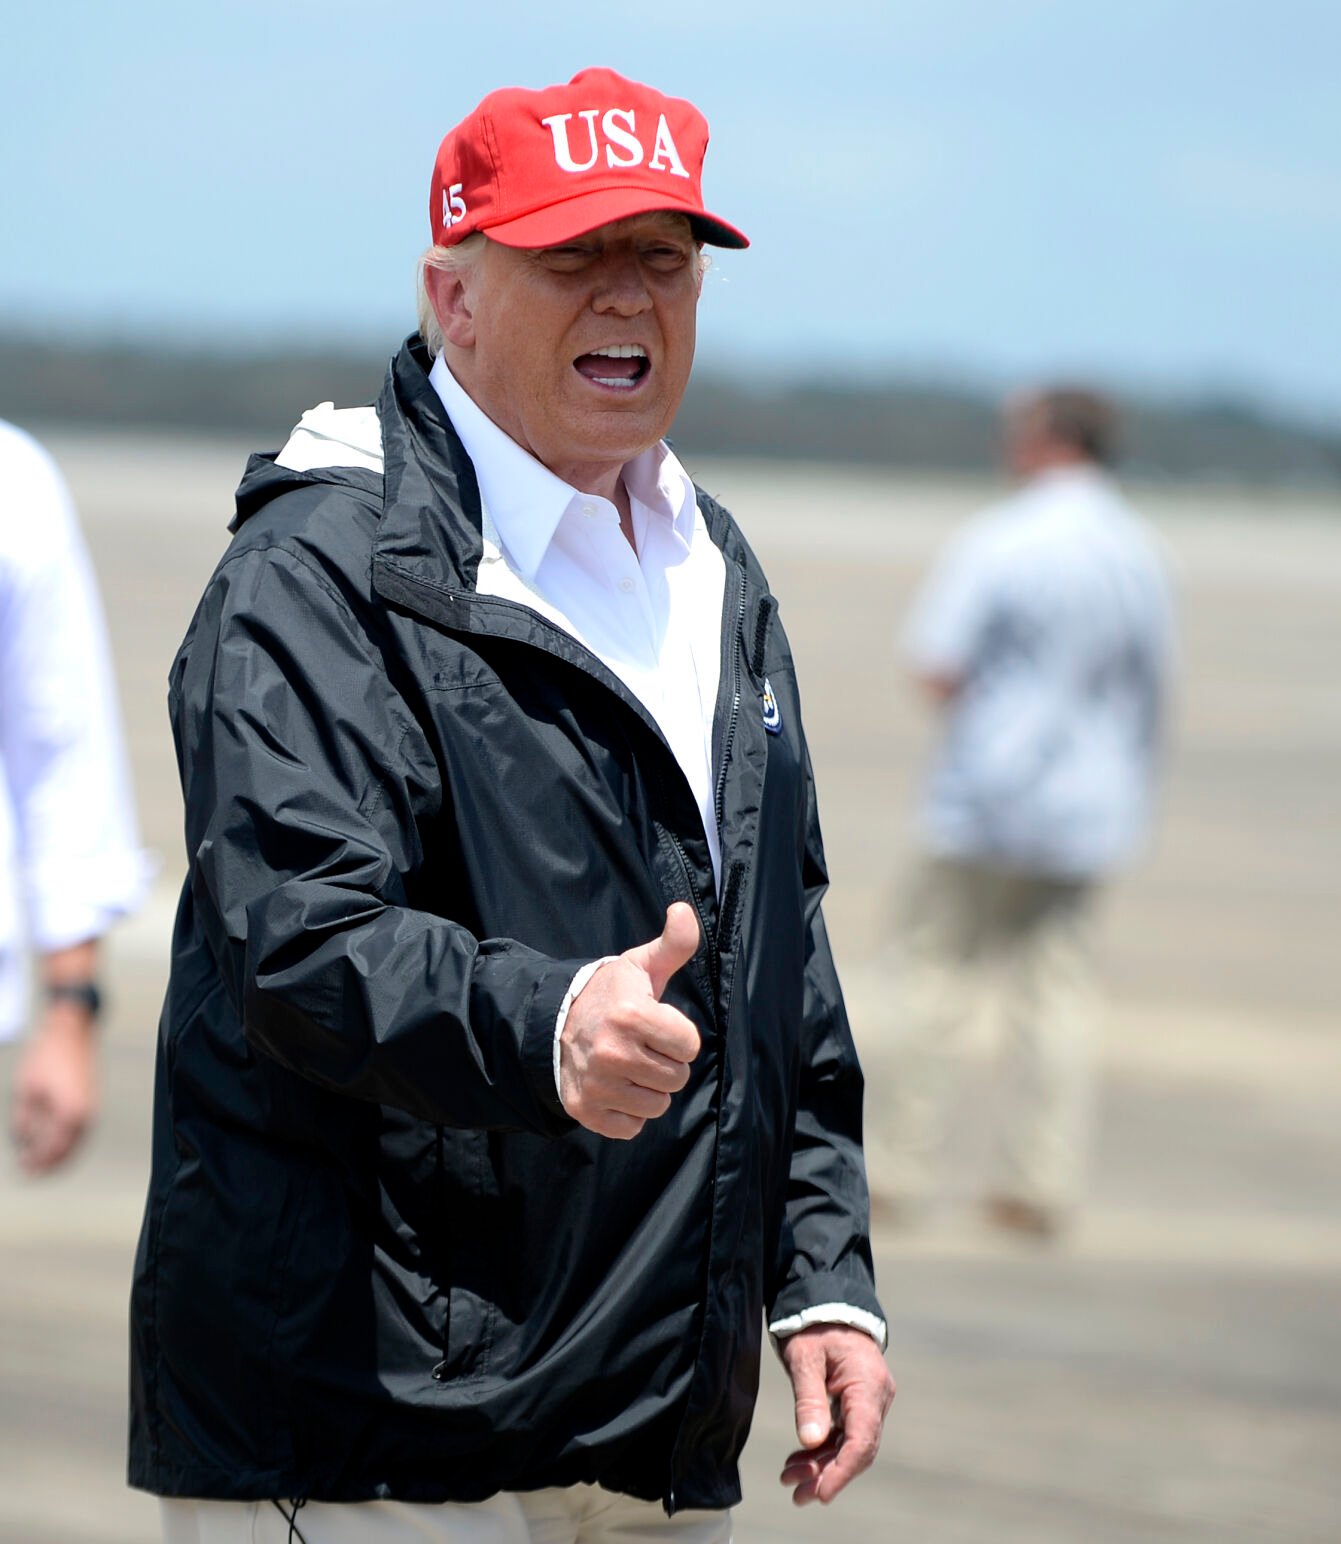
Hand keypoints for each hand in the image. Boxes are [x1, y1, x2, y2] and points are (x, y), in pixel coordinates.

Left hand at [11, 1005, 98, 1174]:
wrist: (72, 1032)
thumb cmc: (47, 1058)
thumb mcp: (26, 1091)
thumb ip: (24, 1120)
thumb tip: (23, 1141)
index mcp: (69, 1114)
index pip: (52, 1150)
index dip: (36, 1162)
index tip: (23, 1167)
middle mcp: (86, 1115)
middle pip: (67, 1151)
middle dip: (49, 1163)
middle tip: (30, 1170)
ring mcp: (92, 1108)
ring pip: (77, 1143)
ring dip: (59, 1154)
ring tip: (40, 1160)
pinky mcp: (92, 1102)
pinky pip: (80, 1131)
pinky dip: (68, 1141)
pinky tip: (54, 1141)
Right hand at [560, 902, 700, 1138]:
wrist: (552, 1023)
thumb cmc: (608, 995)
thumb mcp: (640, 965)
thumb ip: (673, 943)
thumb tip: (684, 912)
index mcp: (632, 1014)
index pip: (689, 1045)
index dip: (677, 1035)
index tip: (656, 1025)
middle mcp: (613, 1052)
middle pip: (676, 1078)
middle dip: (665, 1063)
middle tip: (642, 1046)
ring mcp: (598, 1084)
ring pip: (657, 1105)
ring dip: (649, 1089)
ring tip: (629, 1066)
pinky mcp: (586, 1111)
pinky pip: (632, 1127)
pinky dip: (628, 1112)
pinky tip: (616, 1087)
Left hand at [779, 1325, 895, 1504]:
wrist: (826, 1302)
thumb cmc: (814, 1326)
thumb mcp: (805, 1359)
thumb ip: (809, 1399)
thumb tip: (810, 1441)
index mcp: (868, 1385)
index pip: (862, 1440)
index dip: (842, 1471)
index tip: (821, 1493)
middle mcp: (876, 1396)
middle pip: (857, 1448)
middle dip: (827, 1474)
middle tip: (796, 1493)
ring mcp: (870, 1400)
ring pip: (850, 1444)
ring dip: (822, 1464)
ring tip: (790, 1479)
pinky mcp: (858, 1401)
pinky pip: (845, 1432)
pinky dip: (823, 1448)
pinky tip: (799, 1461)